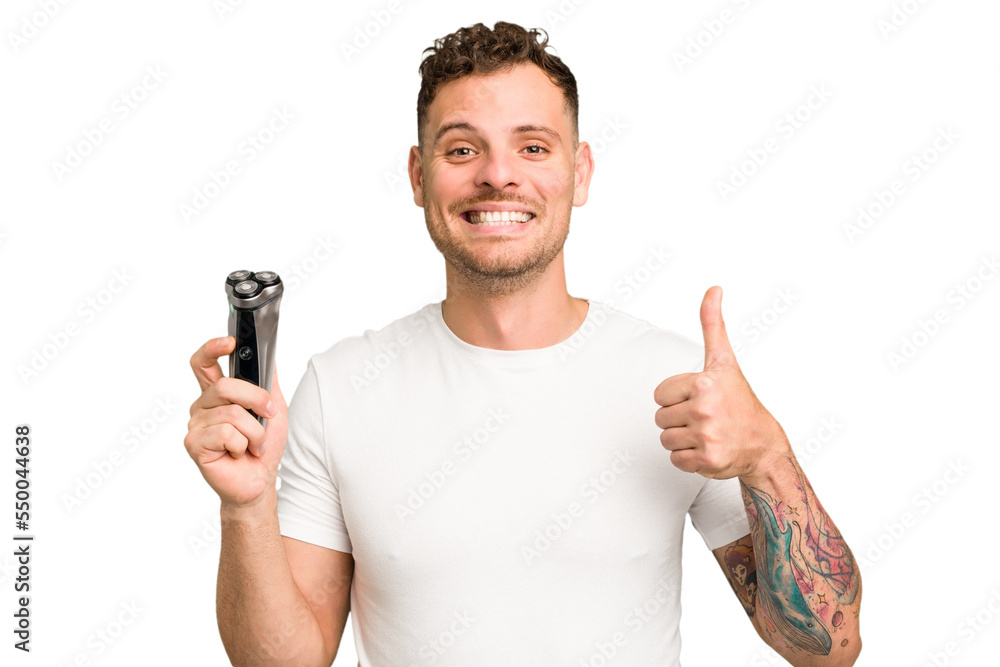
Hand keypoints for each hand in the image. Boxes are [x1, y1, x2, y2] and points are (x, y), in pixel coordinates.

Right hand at [184, 336, 287, 507]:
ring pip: (231, 414)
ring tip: (253, 444)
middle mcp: (203, 406)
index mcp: (217, 394)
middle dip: (255, 399)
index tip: (230, 342)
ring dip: (254, 432)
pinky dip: (242, 444)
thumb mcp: (274, 408)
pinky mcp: (194, 444)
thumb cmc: (263, 447)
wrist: (259, 480)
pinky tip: (238, 453)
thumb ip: (268, 383)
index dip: (212, 348)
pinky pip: (226, 433)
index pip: (204, 363)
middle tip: (268, 414)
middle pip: (225, 386)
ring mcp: (196, 424)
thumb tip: (269, 356)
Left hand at [653, 286, 789, 478]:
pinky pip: (675, 460)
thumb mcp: (724, 360)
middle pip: (660, 417)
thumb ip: (712, 324)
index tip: (700, 397)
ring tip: (705, 432)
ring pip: (666, 439)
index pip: (660, 394)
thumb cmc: (740, 401)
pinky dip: (688, 458)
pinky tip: (707, 448)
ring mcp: (706, 436)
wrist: (763, 443)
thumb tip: (713, 289)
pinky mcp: (706, 460)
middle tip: (704, 417)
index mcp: (704, 382)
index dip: (676, 397)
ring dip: (682, 439)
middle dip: (679, 418)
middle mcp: (705, 409)